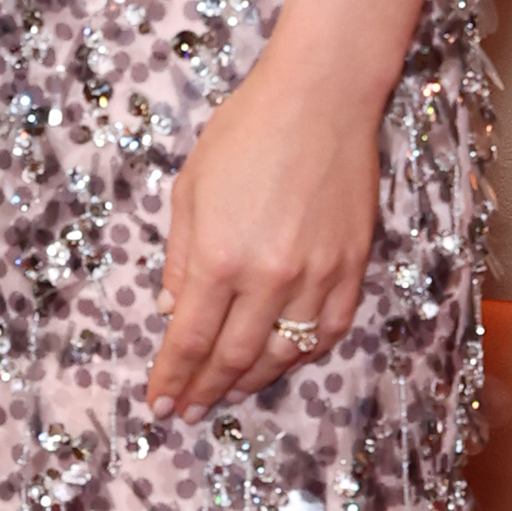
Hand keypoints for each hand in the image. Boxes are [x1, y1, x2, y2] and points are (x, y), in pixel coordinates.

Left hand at [149, 35, 378, 422]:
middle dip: (204, 390)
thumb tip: (174, 312)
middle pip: (233, 357)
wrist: (322, 98)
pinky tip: (282, 361)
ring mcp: (317, 276)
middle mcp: (269, 277)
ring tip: (228, 394)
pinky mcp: (352, 267)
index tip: (159, 405)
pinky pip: (328, 330)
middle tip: (187, 412)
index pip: (190, 340)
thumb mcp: (191, 189)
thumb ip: (182, 258)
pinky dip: (302, 354)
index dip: (172, 378)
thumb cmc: (246, 132)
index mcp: (220, 257)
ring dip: (250, 381)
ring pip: (282, 353)